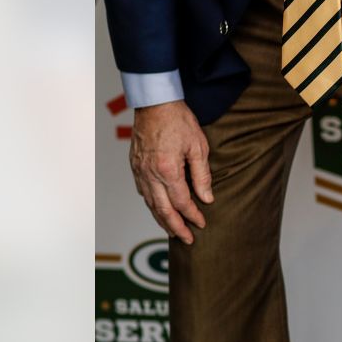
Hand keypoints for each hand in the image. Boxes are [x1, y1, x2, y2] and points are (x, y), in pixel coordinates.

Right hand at [128, 101, 212, 244]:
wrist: (154, 102)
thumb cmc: (178, 120)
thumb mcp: (198, 147)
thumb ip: (202, 175)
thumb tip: (206, 198)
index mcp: (167, 169)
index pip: (182, 202)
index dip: (193, 216)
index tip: (202, 224)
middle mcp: (149, 173)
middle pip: (163, 209)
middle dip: (176, 227)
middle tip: (188, 240)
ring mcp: (139, 170)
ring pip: (150, 203)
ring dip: (162, 219)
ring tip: (173, 231)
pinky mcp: (135, 165)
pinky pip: (142, 191)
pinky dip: (151, 204)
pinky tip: (159, 209)